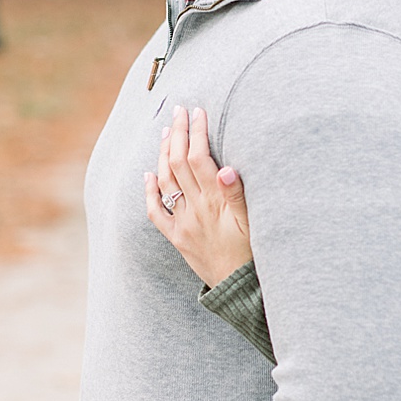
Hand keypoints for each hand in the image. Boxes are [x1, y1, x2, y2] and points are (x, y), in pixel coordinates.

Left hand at [144, 105, 252, 288]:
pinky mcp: (177, 237)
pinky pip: (157, 211)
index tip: (197, 112)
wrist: (239, 289)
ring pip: (166, 181)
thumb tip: (226, 169)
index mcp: (214, 202)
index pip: (199, 158)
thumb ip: (237, 195)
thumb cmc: (252, 254)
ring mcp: (183, 223)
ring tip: (165, 132)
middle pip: (178, 163)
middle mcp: (195, 209)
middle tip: (178, 111)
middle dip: (177, 133)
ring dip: (163, 153)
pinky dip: (150, 190)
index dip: (197, 132)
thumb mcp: (252, 223)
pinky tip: (148, 174)